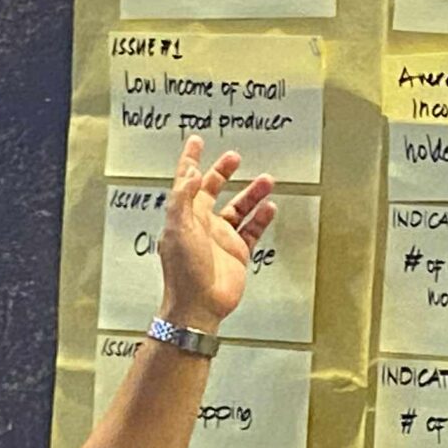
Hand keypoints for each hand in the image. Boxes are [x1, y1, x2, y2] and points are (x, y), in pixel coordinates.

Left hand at [155, 136, 275, 328]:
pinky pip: (253, 230)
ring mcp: (221, 238)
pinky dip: (261, 218)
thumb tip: (192, 174)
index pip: (186, 181)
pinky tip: (269, 208)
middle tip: (234, 157)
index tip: (196, 142)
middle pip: (214, 190)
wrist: (200, 305)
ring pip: (239, 208)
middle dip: (223, 172)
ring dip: (251, 193)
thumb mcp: (178, 229)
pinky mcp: (238, 252)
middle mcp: (202, 224)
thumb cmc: (184, 272)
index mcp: (185, 216)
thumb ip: (183, 199)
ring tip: (267, 179)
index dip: (190, 160)